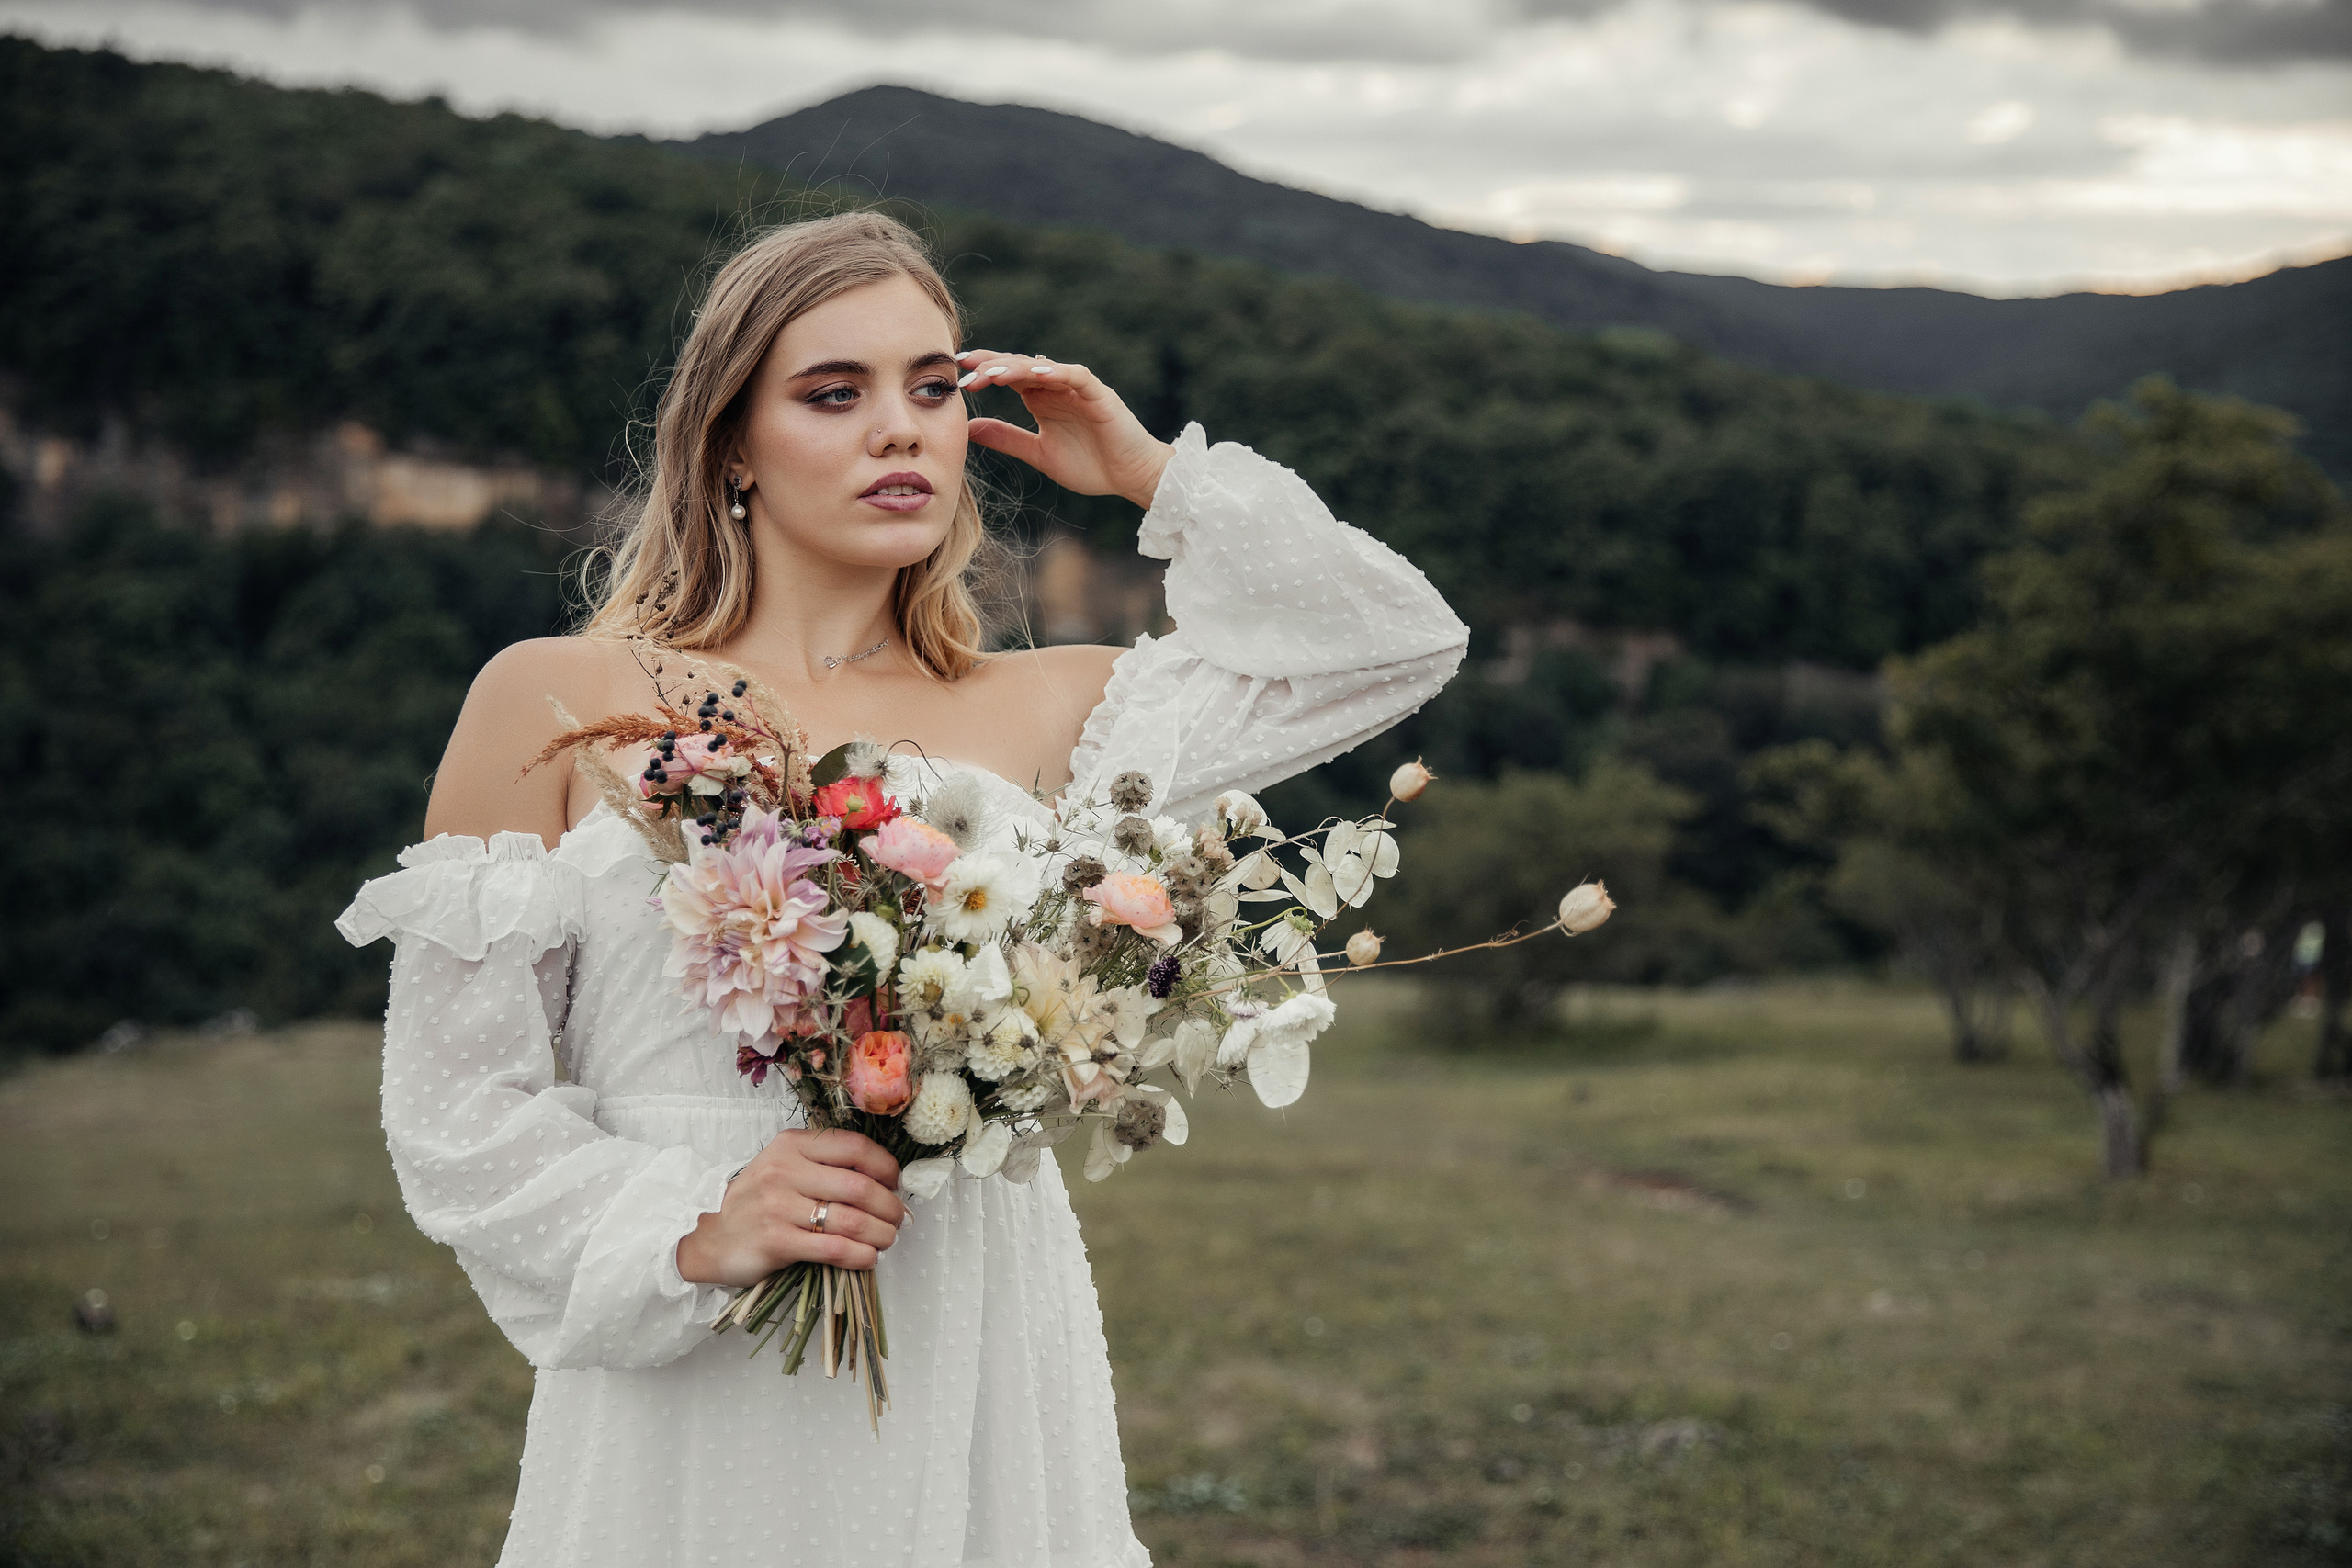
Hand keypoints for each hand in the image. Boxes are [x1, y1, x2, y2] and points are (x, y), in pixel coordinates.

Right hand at [674, 1127, 905, 1285]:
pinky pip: (833, 1249)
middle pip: (859, 1187)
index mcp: (791, 1145)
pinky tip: (868, 1258)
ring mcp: (778, 1206)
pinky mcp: (776, 1241)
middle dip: (889, 1207)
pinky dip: (860, 1256)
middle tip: (898, 1219)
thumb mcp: (785, 1167)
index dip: (886, 1167)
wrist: (712, 1239)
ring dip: (880, 1234)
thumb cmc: (758, 1202)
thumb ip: (825, 1165)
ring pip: (851, 1220)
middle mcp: (784, 1171)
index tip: (896, 1184)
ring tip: (887, 1240)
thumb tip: (884, 1179)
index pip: (854, 1147)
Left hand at [957, 350, 1172, 509]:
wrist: (1131, 478)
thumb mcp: (1039, 454)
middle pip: (1019, 366)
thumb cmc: (1091, 466)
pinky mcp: (1099, 395)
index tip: (955, 375)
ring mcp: (1078, 388)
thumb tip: (968, 427)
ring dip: (1016, 367)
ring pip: (1043, 367)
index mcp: (1041, 399)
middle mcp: (1057, 388)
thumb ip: (1007, 438)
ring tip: (991, 373)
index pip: (1007, 376)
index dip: (982, 372)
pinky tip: (1036, 373)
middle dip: (991, 366)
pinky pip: (1076, 376)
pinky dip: (1057, 371)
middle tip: (964, 371)